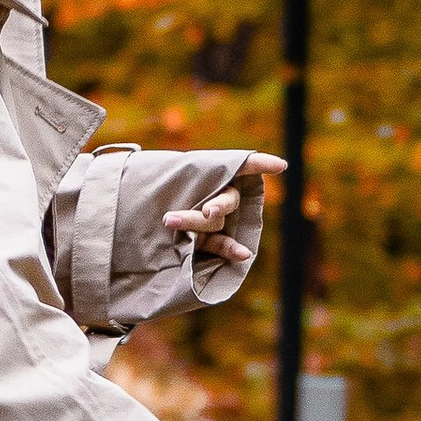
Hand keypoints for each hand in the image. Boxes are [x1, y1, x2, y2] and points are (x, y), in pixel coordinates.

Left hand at [163, 151, 281, 267]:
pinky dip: (232, 250)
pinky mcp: (208, 241)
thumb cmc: (153, 191)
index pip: (241, 167)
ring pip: (215, 222)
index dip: (259, 165)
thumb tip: (183, 178)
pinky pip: (223, 245)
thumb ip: (177, 180)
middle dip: (218, 205)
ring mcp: (215, 221)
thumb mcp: (163, 181)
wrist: (141, 219)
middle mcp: (219, 197)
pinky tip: (243, 255)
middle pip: (225, 200)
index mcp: (215, 176)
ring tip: (171, 220)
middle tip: (209, 211)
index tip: (280, 167)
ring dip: (195, 222)